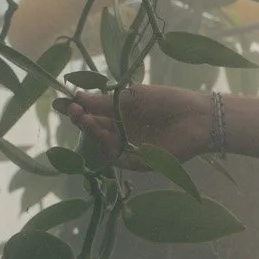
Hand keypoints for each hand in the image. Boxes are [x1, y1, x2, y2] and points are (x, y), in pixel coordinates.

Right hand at [56, 83, 211, 164]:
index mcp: (121, 114)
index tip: (62, 102)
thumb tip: (74, 96)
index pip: (93, 114)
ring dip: (90, 131)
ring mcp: (129, 147)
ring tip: (82, 118)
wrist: (196, 116)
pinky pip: (115, 156)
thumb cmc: (167, 101)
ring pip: (101, 144)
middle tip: (73, 110)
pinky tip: (99, 131)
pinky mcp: (137, 162)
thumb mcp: (131, 97)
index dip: (78, 109)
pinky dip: (104, 144)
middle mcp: (122, 132)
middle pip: (94, 130)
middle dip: (81, 119)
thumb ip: (103, 101)